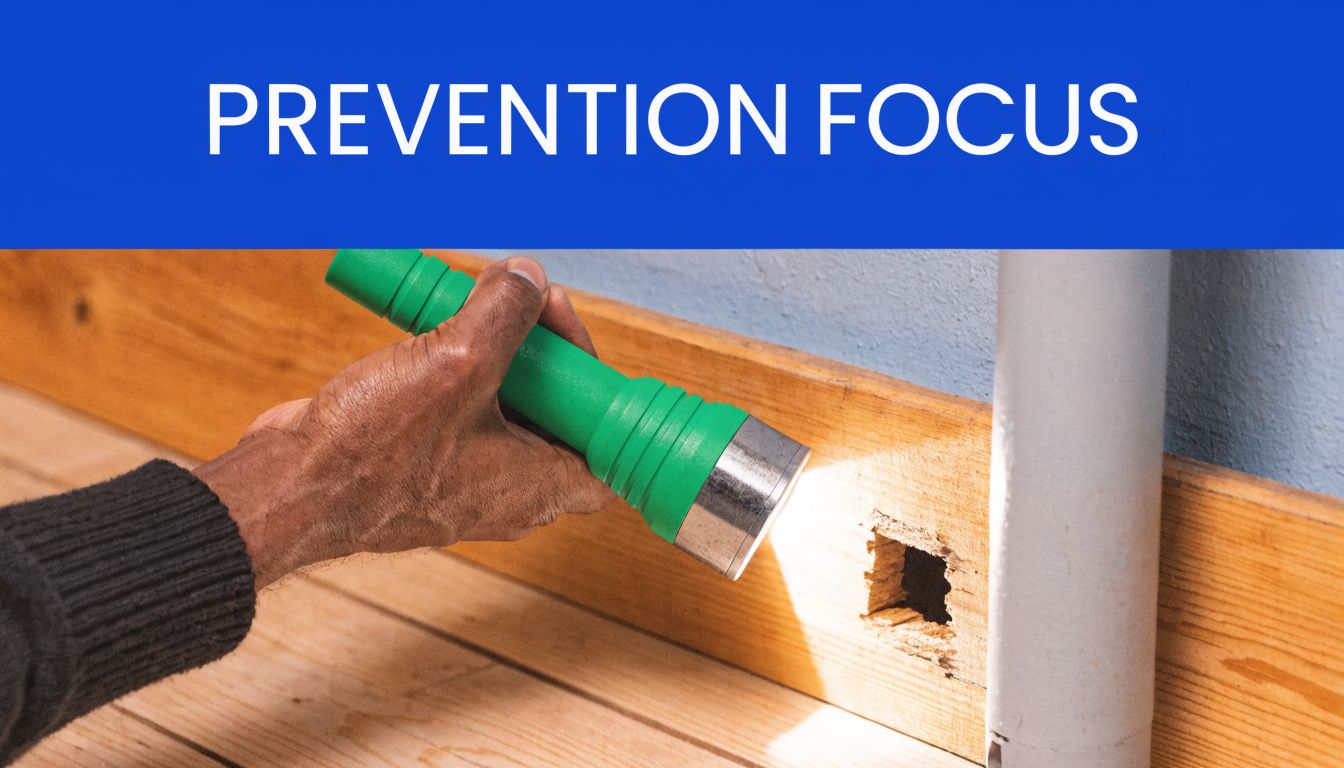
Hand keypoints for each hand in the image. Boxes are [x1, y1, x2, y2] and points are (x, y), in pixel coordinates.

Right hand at [194, 257, 616, 588]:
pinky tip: (440, 327)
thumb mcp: (456, 365)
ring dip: (501, 354)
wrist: (285, 489)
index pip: (607, 456)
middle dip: (548, 355)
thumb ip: (504, 316)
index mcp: (536, 486)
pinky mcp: (423, 462)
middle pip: (558, 418)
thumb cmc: (371, 453)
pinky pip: (461, 410)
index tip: (576, 345)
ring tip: (483, 300)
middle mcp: (507, 490)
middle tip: (530, 302)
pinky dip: (459, 369)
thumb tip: (528, 279)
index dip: (605, 399)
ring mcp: (463, 478)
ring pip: (506, 408)